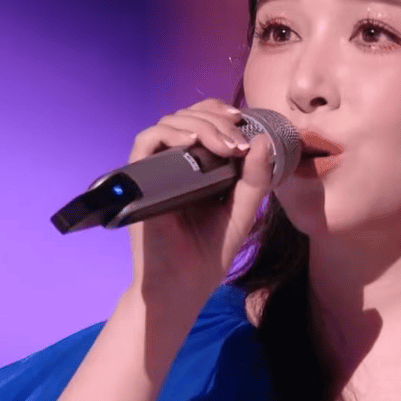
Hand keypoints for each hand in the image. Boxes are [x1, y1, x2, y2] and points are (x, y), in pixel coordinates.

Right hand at [126, 99, 274, 311]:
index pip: (202, 121)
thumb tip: (262, 140)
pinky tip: (191, 143)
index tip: (243, 123)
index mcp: (196, 168)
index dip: (220, 113)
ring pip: (168, 123)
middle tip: (237, 142)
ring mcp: (155, 172)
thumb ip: (254, 179)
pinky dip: (169, 134)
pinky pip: (145, 142)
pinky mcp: (139, 181)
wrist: (182, 287)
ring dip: (199, 125)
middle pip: (186, 116)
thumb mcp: (241, 212)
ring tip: (223, 146)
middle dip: (215, 119)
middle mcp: (173, 165)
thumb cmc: (207, 254)